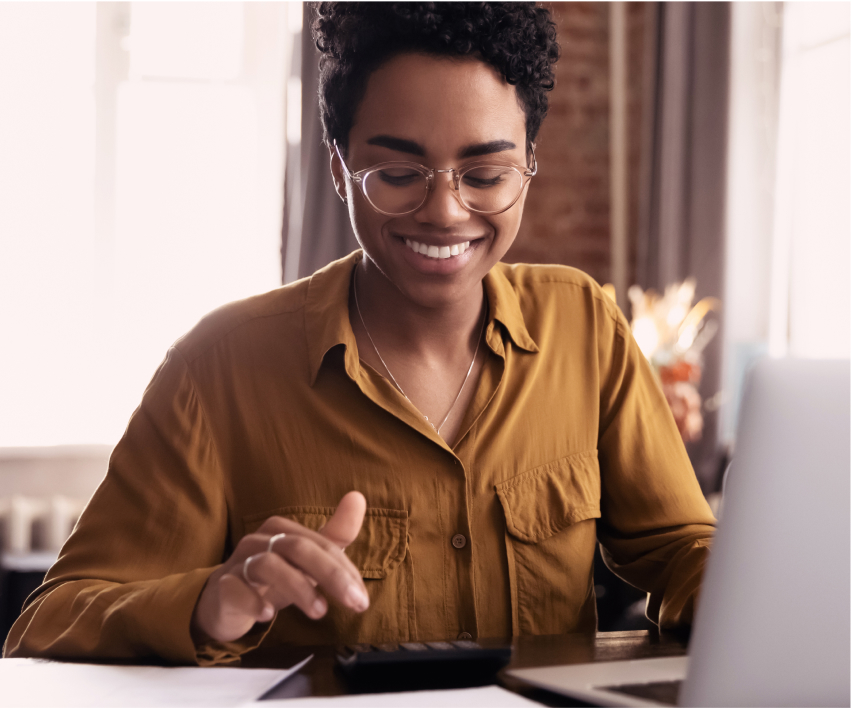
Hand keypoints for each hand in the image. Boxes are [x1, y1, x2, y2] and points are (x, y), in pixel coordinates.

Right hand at [191, 491, 367, 643]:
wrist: (224, 602)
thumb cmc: (272, 578)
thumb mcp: (306, 560)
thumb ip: (334, 534)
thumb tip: (358, 496)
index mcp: (282, 530)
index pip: (320, 544)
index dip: (344, 570)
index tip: (362, 598)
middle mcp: (260, 540)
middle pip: (298, 548)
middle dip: (330, 575)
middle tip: (354, 602)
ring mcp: (238, 562)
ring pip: (269, 565)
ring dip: (298, 588)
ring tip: (319, 612)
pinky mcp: (221, 588)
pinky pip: (235, 589)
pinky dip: (253, 601)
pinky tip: (268, 615)